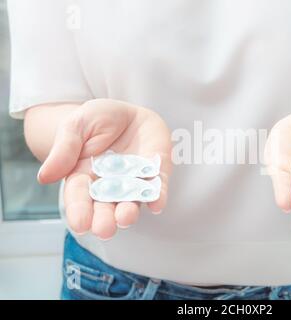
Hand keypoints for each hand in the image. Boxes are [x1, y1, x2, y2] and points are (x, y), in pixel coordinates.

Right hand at [37, 99, 171, 239]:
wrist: (129, 112)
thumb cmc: (98, 120)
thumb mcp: (75, 127)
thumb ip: (64, 150)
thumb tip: (44, 178)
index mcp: (83, 177)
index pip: (79, 198)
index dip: (79, 211)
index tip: (80, 224)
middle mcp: (109, 185)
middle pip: (105, 207)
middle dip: (104, 220)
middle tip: (104, 230)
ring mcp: (133, 182)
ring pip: (131, 202)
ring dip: (129, 212)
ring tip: (125, 218)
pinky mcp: (156, 174)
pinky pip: (158, 188)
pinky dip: (158, 197)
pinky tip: (157, 204)